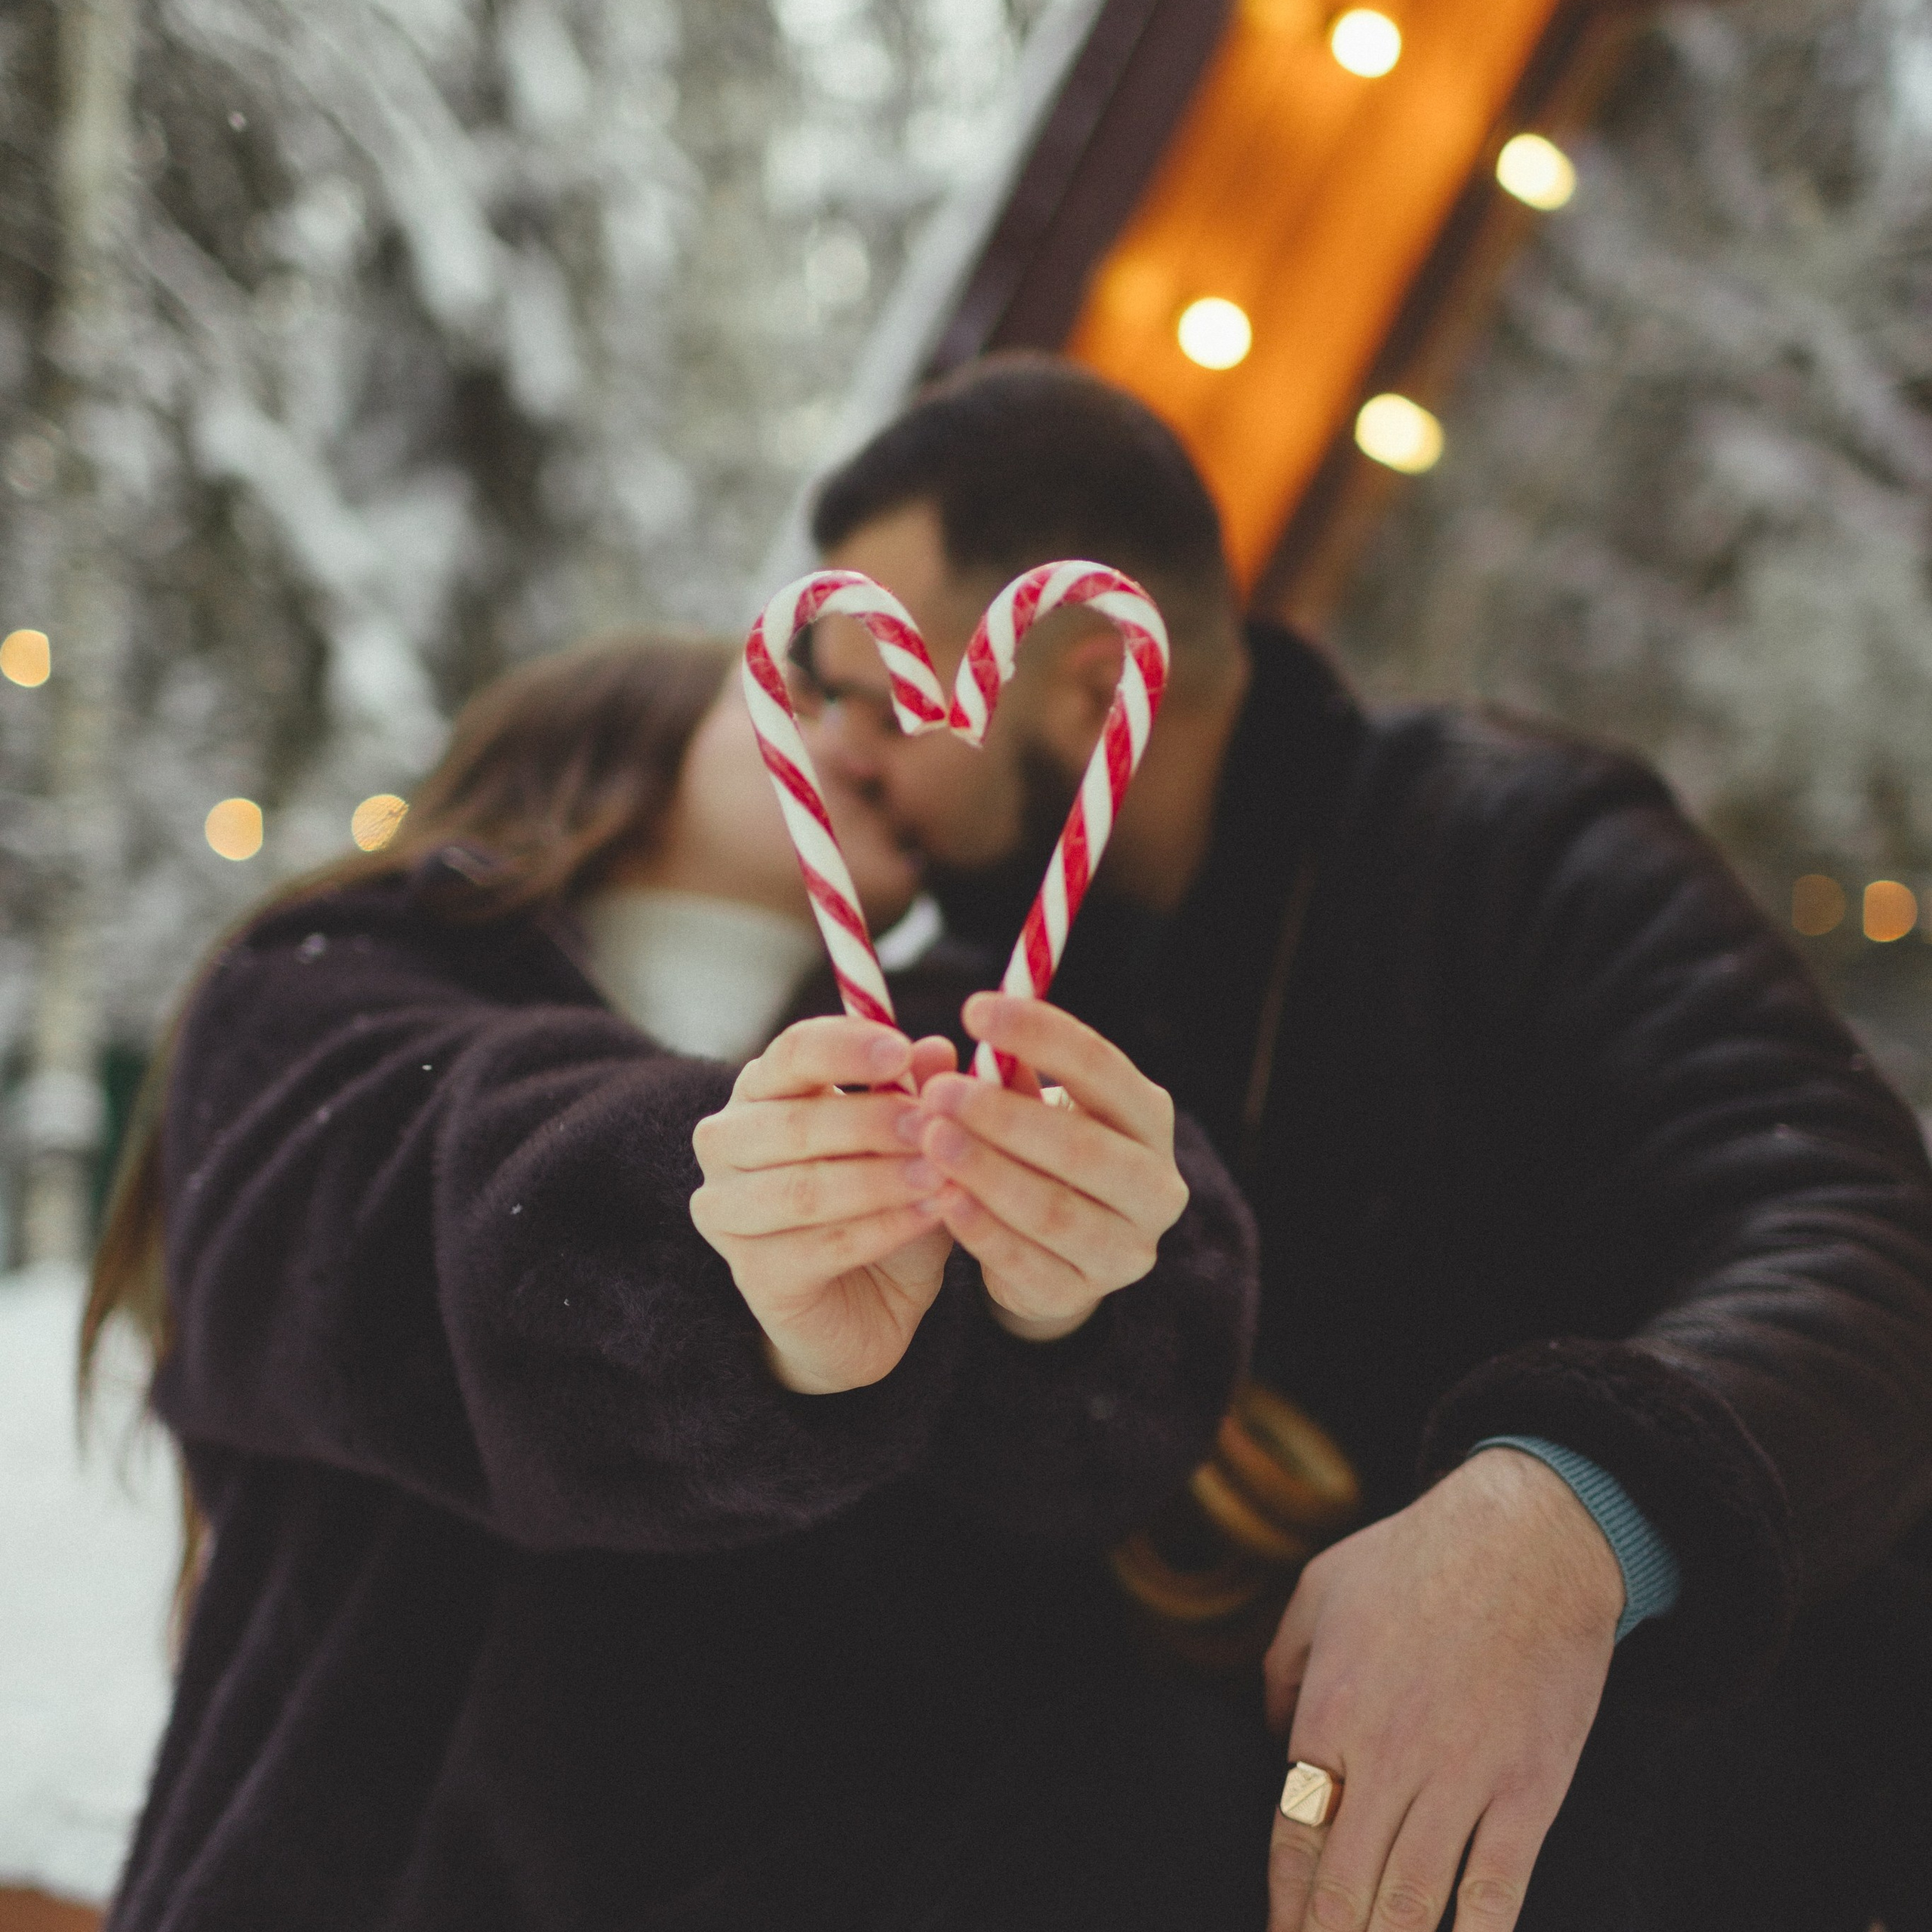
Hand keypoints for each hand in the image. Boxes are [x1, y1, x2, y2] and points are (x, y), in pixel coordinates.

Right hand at [690, 1016, 958, 1393]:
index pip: (790, 1054)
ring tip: (940, 1175)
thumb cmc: (887, 1203)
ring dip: (879, 1180)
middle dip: (871, 1123)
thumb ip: (919, 1096)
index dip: (844, 1048)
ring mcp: (728, 1210)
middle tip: (934, 1127)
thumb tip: (936, 1050)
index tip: (900, 1050)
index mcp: (762, 1091)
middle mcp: (727, 1142)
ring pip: (803, 1189)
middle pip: (793, 1123)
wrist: (875, 1304)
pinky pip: (819, 1246)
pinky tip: (928, 1216)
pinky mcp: (751, 1272)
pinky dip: (881, 1229)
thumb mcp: (913, 1145)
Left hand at [912, 993, 1190, 1342]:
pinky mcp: (1086, 1293)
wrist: (1057, 1250)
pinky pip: (1029, 1262)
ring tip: (930, 1142)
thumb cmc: (1039, 1153)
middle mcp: (1155, 1184)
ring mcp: (1128, 1246)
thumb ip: (992, 1077)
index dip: (1040, 1034)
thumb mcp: (1026, 1107)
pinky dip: (983, 1230)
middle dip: (1004, 1117)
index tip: (973, 1007)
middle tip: (938, 1093)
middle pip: (1083, 1148)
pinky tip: (944, 1201)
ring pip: (1054, 1210)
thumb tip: (931, 1047)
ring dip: (987, 1173)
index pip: (1102, 1068)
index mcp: (1148, 1118)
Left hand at [1264, 1447, 1623, 1931]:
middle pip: (1347, 1887)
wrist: (1530, 1539)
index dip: (1284, 1906)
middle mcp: (1390, 1758)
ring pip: (1415, 1904)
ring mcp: (1464, 1779)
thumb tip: (1274, 1742)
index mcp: (1331, 1712)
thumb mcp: (1318, 1589)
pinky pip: (1497, 1890)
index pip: (1294, 1838)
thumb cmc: (1416, 1556)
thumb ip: (1282, 1666)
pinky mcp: (1529, 1790)